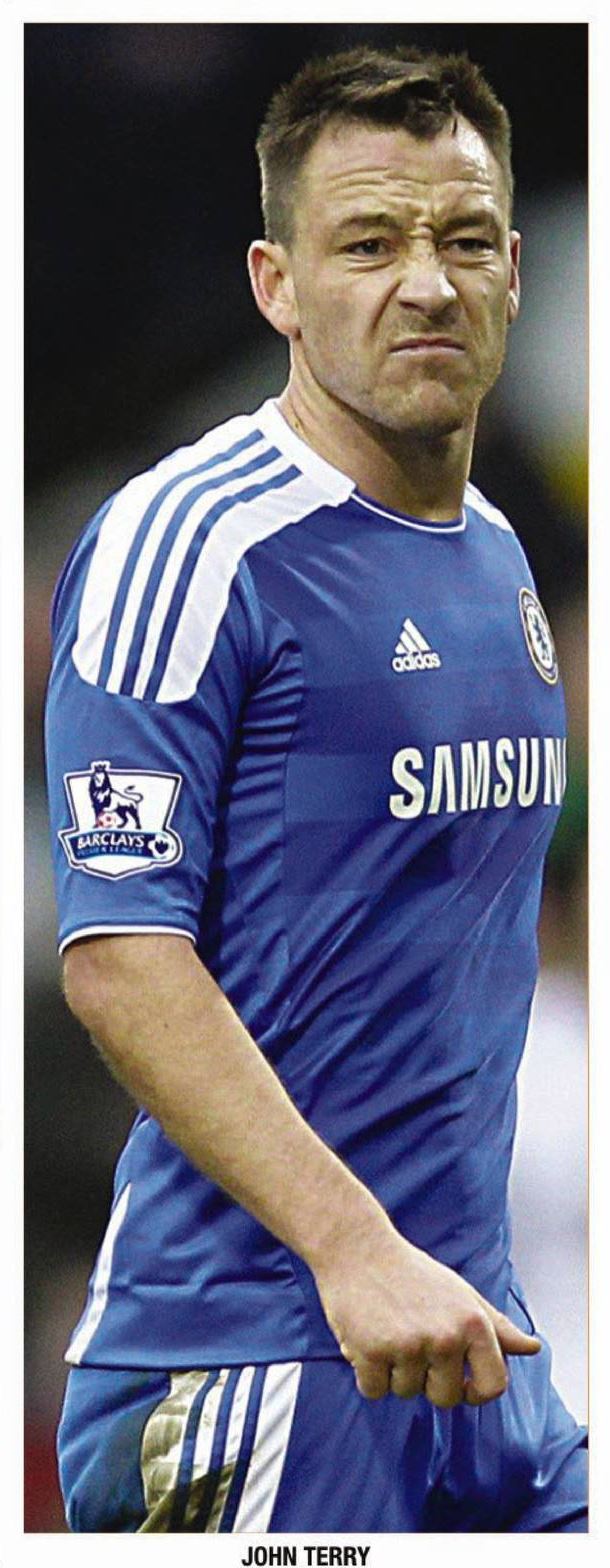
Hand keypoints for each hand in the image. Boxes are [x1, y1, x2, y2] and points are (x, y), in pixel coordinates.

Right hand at [313, 1214, 540, 1407]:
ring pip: (406, 1393)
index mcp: (473, 1323)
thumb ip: (497, 1327)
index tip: (460, 1383)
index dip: (476, 1392)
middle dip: (427, 1380)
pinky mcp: (372, 1352)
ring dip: (394, 1372)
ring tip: (387, 1331)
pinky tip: (365, 1338)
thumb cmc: (412, 1273)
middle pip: (446, 1398)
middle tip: (412, 1342)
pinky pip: (373, 1390)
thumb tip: (534, 1348)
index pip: (493, 1386)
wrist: (358, 1249)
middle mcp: (446, 1337)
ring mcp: (409, 1346)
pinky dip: (366, 1373)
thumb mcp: (461, 1294)